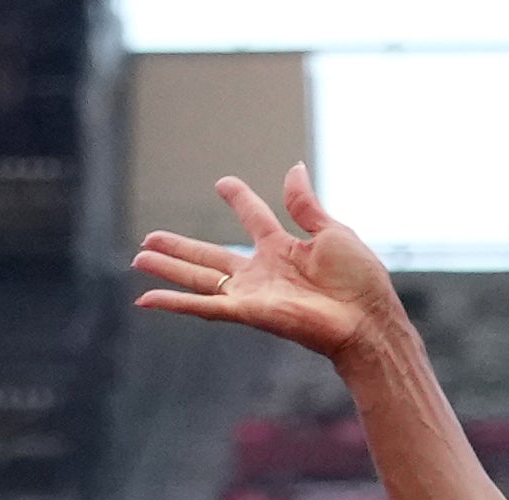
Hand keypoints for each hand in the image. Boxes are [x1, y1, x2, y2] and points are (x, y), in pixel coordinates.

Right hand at [132, 166, 398, 363]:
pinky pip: (204, 307)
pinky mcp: (249, 312)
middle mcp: (264, 271)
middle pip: (211, 256)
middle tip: (149, 238)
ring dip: (168, 270)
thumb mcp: (333, 233)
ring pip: (200, 280)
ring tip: (139, 260)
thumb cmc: (361, 282)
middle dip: (180, 248)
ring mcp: (253, 293)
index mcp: (285, 248)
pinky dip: (174, 303)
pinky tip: (145, 299)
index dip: (240, 199)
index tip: (223, 184)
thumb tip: (294, 168)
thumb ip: (305, 205)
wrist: (369, 322)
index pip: (255, 218)